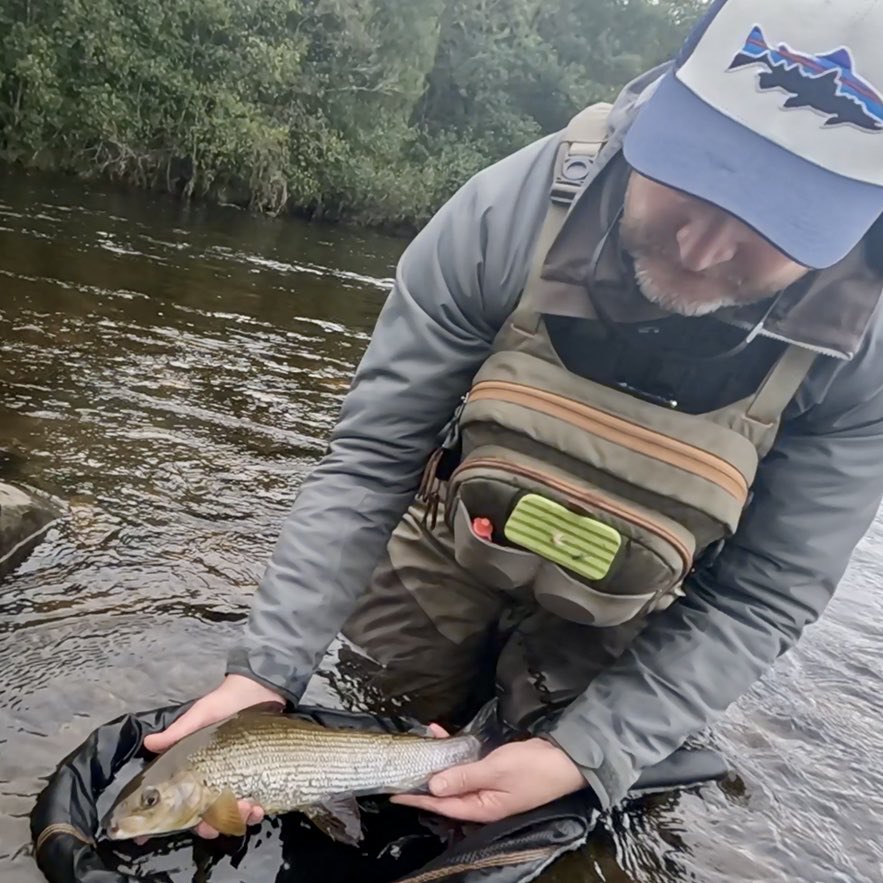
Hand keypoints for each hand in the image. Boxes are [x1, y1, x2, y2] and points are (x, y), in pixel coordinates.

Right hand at [140, 674, 284, 840]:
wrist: (259, 691)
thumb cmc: (223, 704)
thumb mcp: (200, 715)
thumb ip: (177, 732)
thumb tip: (149, 743)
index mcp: (189, 773)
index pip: (169, 804)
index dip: (156, 823)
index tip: (144, 839)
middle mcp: (208, 784)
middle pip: (201, 820)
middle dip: (208, 827)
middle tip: (215, 822)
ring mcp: (232, 785)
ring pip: (227, 818)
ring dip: (235, 820)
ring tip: (246, 808)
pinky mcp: (255, 783)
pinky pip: (251, 810)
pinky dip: (253, 814)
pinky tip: (258, 807)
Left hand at [390, 734, 585, 822]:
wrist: (567, 759)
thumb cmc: (532, 767)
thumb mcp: (495, 770)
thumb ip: (463, 777)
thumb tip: (433, 786)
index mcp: (482, 807)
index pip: (442, 804)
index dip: (418, 797)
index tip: (395, 792)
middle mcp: (483, 800)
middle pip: (448, 792)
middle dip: (425, 778)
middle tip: (404, 764)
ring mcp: (491, 786)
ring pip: (457, 776)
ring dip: (441, 760)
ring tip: (424, 739)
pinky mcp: (497, 770)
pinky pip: (469, 764)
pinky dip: (457, 751)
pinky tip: (446, 735)